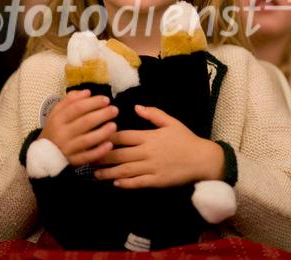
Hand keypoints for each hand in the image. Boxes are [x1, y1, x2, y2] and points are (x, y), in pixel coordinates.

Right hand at [39, 89, 117, 165]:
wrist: (43, 156)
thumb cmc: (54, 130)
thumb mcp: (56, 113)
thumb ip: (70, 101)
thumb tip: (87, 92)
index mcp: (58, 119)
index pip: (77, 108)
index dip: (93, 103)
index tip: (106, 99)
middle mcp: (62, 133)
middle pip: (85, 122)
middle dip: (102, 114)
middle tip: (114, 110)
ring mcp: (67, 148)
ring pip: (87, 140)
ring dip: (103, 132)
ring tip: (114, 125)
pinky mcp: (73, 161)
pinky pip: (87, 156)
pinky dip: (99, 151)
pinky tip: (109, 144)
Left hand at [94, 105, 224, 188]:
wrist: (202, 159)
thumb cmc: (185, 139)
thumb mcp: (171, 122)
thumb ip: (153, 114)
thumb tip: (136, 106)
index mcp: (149, 137)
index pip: (124, 136)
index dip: (108, 137)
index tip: (95, 137)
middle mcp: (148, 152)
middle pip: (120, 154)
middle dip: (103, 156)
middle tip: (88, 157)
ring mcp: (152, 168)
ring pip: (126, 170)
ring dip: (109, 172)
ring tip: (96, 174)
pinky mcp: (157, 181)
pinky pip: (138, 182)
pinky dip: (126, 183)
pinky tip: (115, 183)